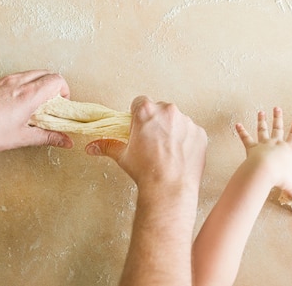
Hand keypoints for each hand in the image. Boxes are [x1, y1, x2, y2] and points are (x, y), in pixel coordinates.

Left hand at [0, 70, 72, 157]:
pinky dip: (21, 84)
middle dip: (53, 86)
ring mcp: (2, 80)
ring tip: (32, 103)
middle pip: (45, 73)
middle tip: (50, 103)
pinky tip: (13, 102)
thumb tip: (65, 141)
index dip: (63, 90)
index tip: (60, 104)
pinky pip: (13, 77)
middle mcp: (17, 82)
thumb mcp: (21, 137)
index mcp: (29, 95)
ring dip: (37, 83)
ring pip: (29, 73)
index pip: (56, 80)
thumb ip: (48, 137)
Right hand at [85, 96, 207, 192]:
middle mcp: (168, 111)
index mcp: (146, 112)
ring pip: (177, 120)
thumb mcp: (123, 156)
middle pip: (160, 110)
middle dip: (156, 122)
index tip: (139, 126)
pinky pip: (191, 132)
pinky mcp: (199, 132)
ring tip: (167, 151)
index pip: (140, 102)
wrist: (170, 188)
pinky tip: (180, 155)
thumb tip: (92, 147)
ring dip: (172, 130)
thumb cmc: (146, 172)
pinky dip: (187, 140)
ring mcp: (186, 121)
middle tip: (152, 142)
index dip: (137, 115)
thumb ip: (107, 146)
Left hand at [236, 107, 291, 208]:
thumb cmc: (278, 177)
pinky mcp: (251, 148)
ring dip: (261, 121)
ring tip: (261, 112)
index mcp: (288, 150)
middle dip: (278, 118)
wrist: (263, 172)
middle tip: (277, 108)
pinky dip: (241, 132)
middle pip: (278, 128)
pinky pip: (246, 138)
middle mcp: (276, 144)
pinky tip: (237, 124)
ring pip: (263, 130)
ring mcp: (263, 144)